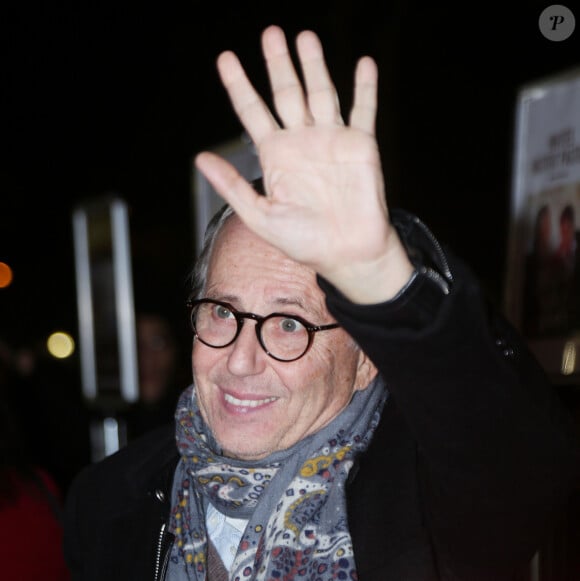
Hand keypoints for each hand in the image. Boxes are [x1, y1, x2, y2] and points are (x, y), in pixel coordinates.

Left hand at [195, 25, 412, 302]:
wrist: (347, 253)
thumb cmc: (304, 241)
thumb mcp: (260, 216)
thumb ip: (232, 186)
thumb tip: (200, 159)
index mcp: (276, 156)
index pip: (253, 112)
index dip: (239, 85)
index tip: (225, 58)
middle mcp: (302, 142)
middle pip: (286, 93)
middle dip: (278, 63)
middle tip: (270, 32)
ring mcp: (332, 140)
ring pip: (321, 92)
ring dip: (314, 65)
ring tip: (305, 37)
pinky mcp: (361, 145)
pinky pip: (364, 110)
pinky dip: (365, 88)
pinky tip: (363, 63)